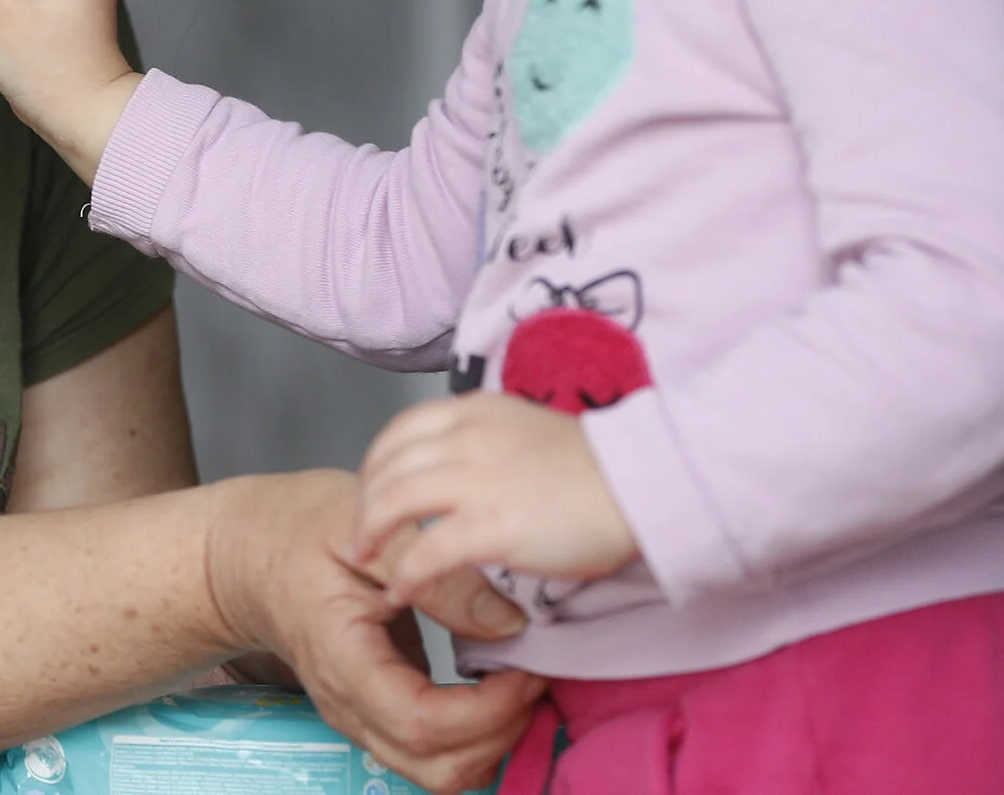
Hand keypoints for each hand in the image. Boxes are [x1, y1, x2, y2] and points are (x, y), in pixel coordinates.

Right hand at [208, 472, 542, 792]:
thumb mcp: (366, 526)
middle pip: (437, 769)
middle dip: (501, 734)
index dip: (488, 709)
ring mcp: (359, 716)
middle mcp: (348, 704)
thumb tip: (507, 622)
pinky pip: (431, 751)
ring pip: (438, 773)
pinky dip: (474, 733)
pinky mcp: (374, 712)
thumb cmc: (298, 528)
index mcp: (342, 658)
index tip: (525, 666)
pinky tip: (492, 684)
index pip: (422, 722)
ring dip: (491, 741)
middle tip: (532, 675)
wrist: (248, 552)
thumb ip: (435, 573)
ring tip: (517, 681)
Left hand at [351, 395, 639, 603]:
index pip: (402, 429)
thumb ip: (492, 443)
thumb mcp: (530, 430)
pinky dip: (404, 574)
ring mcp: (476, 480)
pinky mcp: (490, 526)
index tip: (373, 488)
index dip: (377, 463)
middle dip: (365, 501)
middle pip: (388, 465)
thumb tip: (470, 471)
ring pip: (394, 501)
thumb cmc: (600, 467)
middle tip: (362, 531)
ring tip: (366, 558)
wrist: (642, 482)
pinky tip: (400, 591)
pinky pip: (426, 552)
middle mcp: (467, 437)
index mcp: (477, 411)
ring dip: (371, 533)